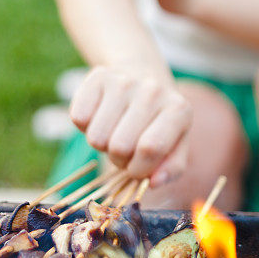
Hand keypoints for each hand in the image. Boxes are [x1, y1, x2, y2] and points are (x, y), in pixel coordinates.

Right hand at [70, 66, 192, 186]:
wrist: (142, 75)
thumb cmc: (158, 122)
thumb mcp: (176, 145)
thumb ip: (171, 168)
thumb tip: (152, 182)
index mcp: (179, 110)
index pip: (150, 149)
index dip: (139, 169)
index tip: (138, 168)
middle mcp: (153, 91)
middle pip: (120, 147)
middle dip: (120, 159)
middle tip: (127, 148)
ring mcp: (124, 81)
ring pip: (96, 138)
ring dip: (102, 145)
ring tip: (116, 131)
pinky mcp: (97, 76)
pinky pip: (78, 118)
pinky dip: (86, 126)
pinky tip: (102, 115)